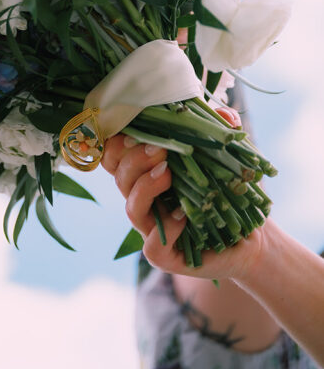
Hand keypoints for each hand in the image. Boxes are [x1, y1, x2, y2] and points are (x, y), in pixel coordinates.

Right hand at [101, 124, 267, 282]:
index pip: (115, 154)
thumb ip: (223, 129)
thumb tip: (223, 112)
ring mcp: (151, 228)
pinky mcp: (165, 256)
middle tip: (160, 148)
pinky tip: (183, 216)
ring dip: (144, 186)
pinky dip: (165, 228)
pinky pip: (151, 245)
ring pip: (130, 207)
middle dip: (133, 157)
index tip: (140, 125)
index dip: (118, 139)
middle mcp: (142, 198)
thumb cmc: (231, 190)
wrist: (252, 235)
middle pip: (118, 176)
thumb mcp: (228, 154)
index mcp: (146, 171)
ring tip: (168, 173)